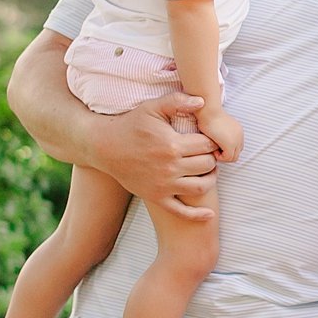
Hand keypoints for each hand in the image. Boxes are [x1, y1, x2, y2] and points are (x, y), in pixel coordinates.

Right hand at [89, 92, 216, 218]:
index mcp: (172, 144)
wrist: (104, 147)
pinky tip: (209, 213)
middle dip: (212, 159)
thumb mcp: (152, 108)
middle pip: (207, 165)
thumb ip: (177, 101)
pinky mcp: (156, 197)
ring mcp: (163, 185)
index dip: (212, 142)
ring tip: (207, 172)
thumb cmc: (130, 125)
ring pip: (200, 187)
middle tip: (209, 154)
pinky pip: (181, 211)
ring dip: (210, 180)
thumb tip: (202, 102)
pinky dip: (197, 215)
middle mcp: (170, 167)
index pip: (207, 145)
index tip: (209, 140)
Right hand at [199, 106, 244, 162]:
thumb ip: (222, 135)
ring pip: (233, 157)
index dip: (226, 150)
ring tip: (213, 147)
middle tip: (214, 148)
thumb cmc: (207, 116)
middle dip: (225, 154)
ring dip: (222, 156)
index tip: (216, 144)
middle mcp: (240, 135)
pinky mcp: (231, 144)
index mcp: (238, 131)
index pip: (236, 148)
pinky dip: (220, 156)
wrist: (208, 110)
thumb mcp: (218, 126)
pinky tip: (212, 147)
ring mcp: (237, 140)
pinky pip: (228, 157)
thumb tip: (217, 146)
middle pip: (236, 154)